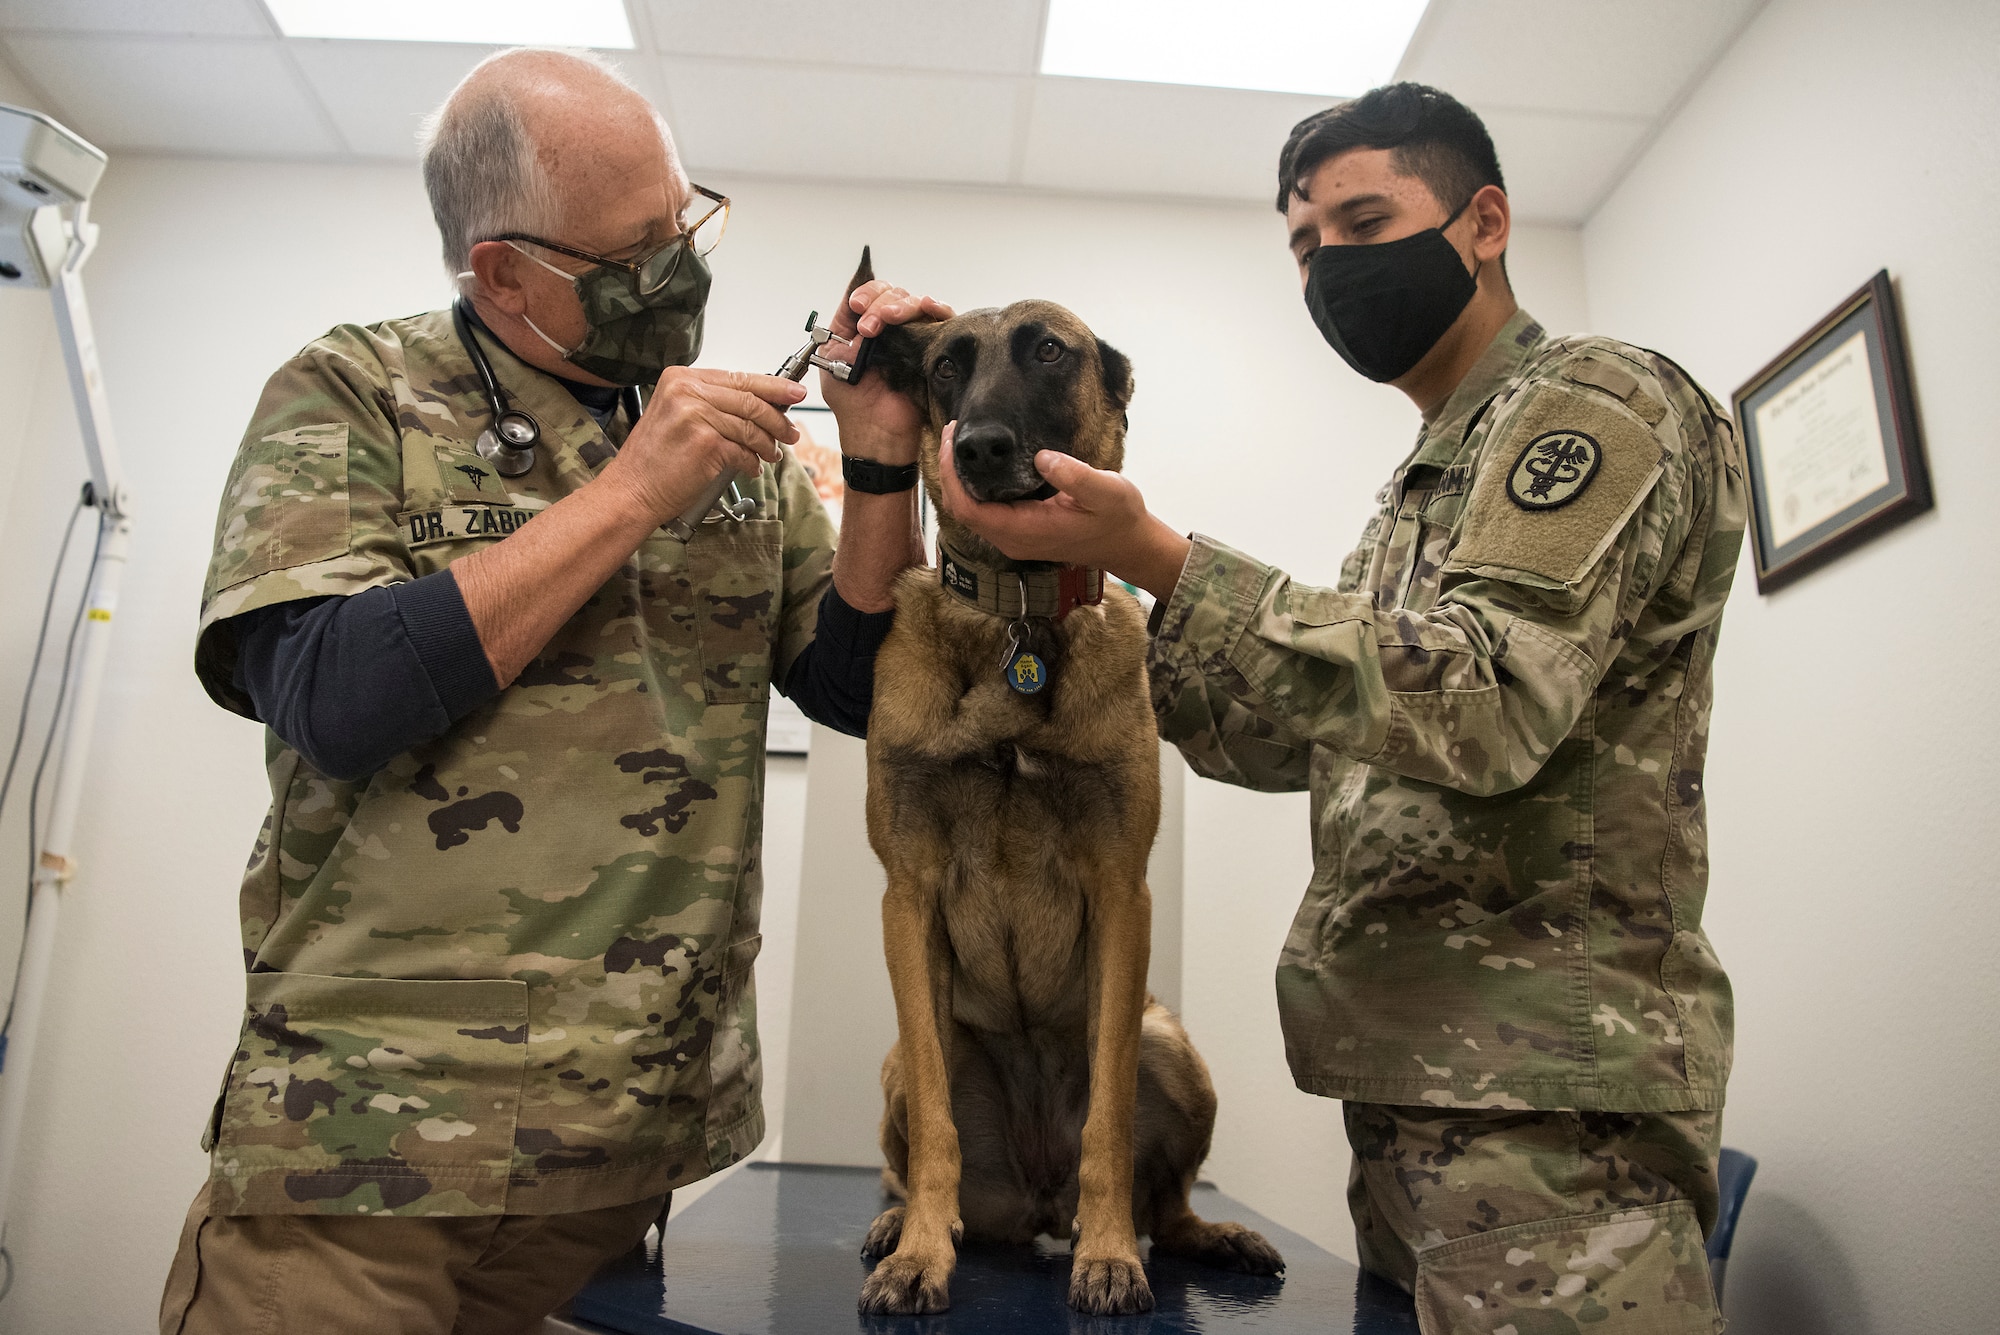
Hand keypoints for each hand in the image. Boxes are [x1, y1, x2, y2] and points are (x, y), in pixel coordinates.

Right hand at [602, 365, 803, 521]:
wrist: (631, 490)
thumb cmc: (654, 460)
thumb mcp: (677, 416)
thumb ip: (712, 404)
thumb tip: (758, 405)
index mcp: (681, 379)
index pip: (739, 377)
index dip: (774, 386)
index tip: (794, 392)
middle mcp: (687, 392)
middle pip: (751, 400)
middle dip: (778, 419)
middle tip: (791, 432)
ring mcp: (697, 416)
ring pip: (751, 428)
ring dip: (768, 445)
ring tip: (772, 454)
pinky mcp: (707, 443)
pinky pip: (744, 451)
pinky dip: (752, 463)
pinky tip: (751, 468)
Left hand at [820, 279, 953, 464]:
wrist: (876, 432)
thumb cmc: (851, 402)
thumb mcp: (832, 358)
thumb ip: (842, 325)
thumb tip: (856, 296)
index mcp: (862, 326)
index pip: (868, 294)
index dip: (865, 293)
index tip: (857, 305)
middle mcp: (889, 328)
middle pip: (892, 293)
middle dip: (879, 303)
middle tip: (869, 328)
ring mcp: (913, 336)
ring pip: (914, 302)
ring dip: (900, 306)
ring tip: (888, 320)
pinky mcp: (933, 347)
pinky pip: (942, 318)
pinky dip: (936, 308)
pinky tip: (927, 306)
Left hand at [937, 424, 1192, 601]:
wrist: (1129, 545)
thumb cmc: (1119, 519)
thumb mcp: (1107, 491)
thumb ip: (1076, 476)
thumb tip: (1043, 457)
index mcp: (1026, 531)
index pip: (970, 508)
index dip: (952, 475)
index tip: (953, 440)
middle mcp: (1013, 540)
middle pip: (962, 509)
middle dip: (950, 471)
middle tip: (954, 432)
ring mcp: (1014, 539)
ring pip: (970, 512)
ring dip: (959, 478)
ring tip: (962, 442)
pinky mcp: (1019, 534)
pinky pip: (984, 512)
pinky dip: (973, 487)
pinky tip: (980, 463)